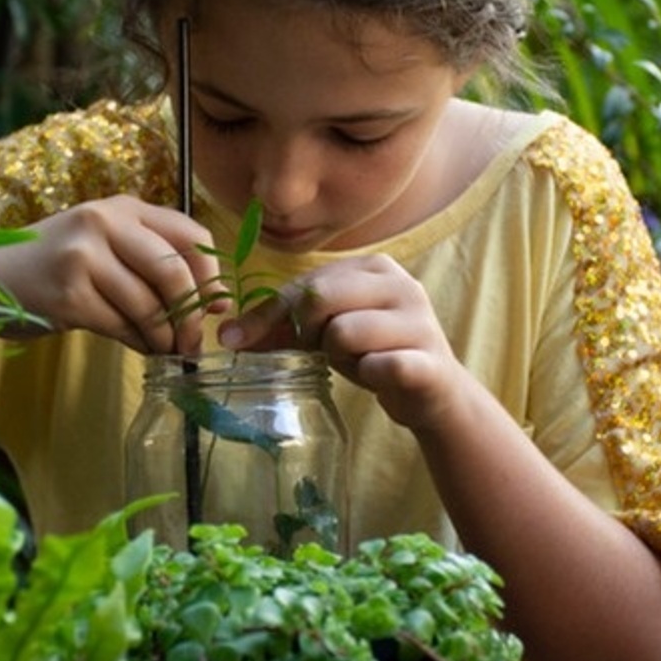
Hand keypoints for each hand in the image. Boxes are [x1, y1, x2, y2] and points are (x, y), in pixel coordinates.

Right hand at [0, 195, 222, 353]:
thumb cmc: (56, 266)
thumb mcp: (105, 245)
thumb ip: (153, 259)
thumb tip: (216, 301)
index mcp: (122, 208)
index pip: (191, 234)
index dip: (213, 275)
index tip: (218, 307)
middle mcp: (104, 224)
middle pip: (174, 271)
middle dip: (192, 315)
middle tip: (193, 343)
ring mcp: (83, 257)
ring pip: (149, 305)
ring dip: (164, 338)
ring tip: (164, 349)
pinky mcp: (68, 294)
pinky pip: (122, 327)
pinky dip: (139, 344)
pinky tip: (138, 348)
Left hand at [217, 254, 466, 429]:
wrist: (434, 392)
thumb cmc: (374, 353)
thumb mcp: (327, 333)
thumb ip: (282, 328)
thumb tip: (226, 335)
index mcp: (374, 268)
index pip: (305, 284)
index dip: (267, 314)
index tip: (233, 340)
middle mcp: (401, 285)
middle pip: (320, 299)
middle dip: (309, 332)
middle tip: (325, 351)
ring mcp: (419, 322)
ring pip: (344, 332)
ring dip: (340, 357)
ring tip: (357, 363)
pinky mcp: (430, 362)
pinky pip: (381, 365)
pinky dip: (369, 375)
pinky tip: (378, 376)